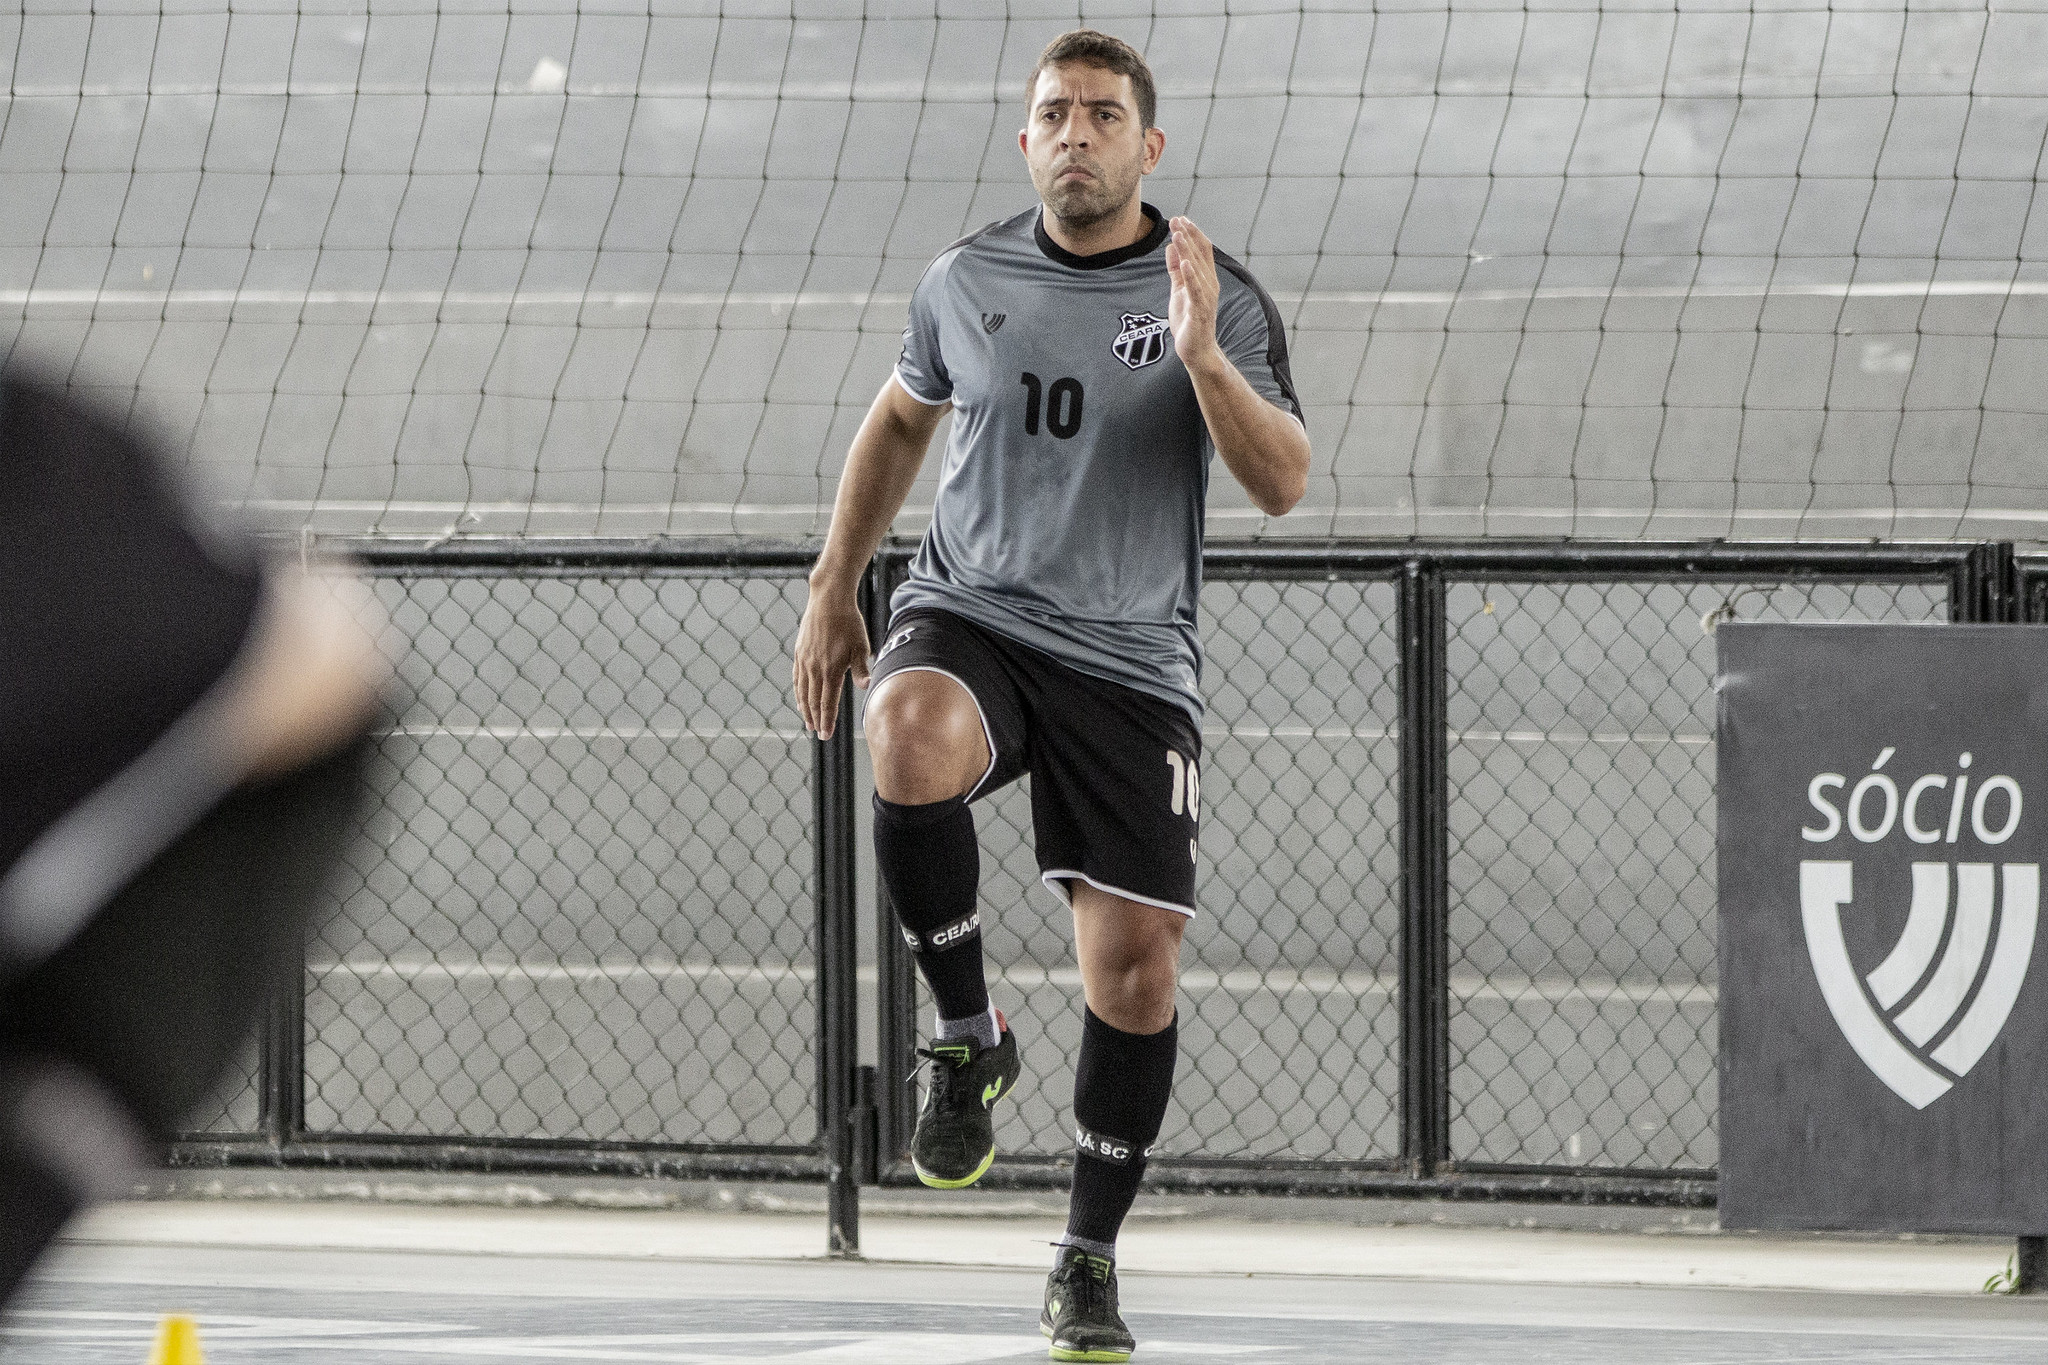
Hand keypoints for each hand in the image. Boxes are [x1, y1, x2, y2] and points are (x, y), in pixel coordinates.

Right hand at [792, 586, 870, 739]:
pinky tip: (800, 698)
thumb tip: (866, 687)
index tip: (826, 735)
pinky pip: (796, 678)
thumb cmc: (849, 623)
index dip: (827, 720)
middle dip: (816, 719)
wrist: (828, 600)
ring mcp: (804, 661)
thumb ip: (861, 669)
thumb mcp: (860, 646)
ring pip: (802, 691)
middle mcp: (815, 668)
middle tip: (818, 733)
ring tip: (807, 721)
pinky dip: (798, 692)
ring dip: (805, 709)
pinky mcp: (799, 652)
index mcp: (831, 670)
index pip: (828, 702)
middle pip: (813, 701)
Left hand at [1165, 215, 1221, 369]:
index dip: (1192, 233)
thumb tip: (1171, 246)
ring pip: (1197, 269)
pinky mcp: (1200, 311)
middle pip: (1199, 255)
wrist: (1196, 351)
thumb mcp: (1179, 290)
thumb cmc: (1188, 321)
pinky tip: (1185, 263)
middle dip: (1188, 236)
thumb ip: (1175, 270)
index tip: (1180, 218)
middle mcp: (1209, 285)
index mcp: (1205, 279)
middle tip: (1177, 219)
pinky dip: (1191, 276)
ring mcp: (1206, 298)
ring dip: (1187, 251)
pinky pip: (1196, 291)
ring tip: (1178, 235)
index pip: (1201, 250)